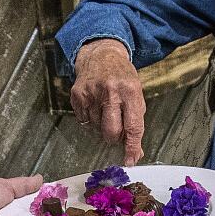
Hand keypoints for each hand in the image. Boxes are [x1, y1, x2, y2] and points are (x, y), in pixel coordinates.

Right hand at [70, 39, 145, 162]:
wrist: (101, 55)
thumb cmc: (122, 77)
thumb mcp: (136, 94)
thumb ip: (136, 121)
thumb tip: (136, 152)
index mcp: (130, 91)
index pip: (133, 126)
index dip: (132, 147)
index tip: (131, 160)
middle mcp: (111, 92)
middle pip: (111, 132)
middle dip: (114, 138)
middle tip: (116, 130)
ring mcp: (92, 93)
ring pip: (96, 128)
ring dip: (101, 125)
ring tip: (105, 108)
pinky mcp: (77, 94)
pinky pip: (84, 120)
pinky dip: (90, 118)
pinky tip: (95, 105)